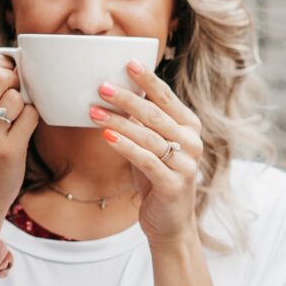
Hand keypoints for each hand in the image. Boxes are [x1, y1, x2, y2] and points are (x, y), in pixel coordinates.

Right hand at [0, 51, 39, 220]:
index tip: (11, 76)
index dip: (4, 64)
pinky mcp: (8, 150)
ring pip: (17, 96)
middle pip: (1, 74)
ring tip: (16, 118)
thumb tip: (10, 60)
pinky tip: (23, 130)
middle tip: (17, 96)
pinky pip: (31, 116)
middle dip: (16, 80)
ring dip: (24, 104)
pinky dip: (32, 119)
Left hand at [92, 60, 206, 246]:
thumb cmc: (158, 178)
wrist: (170, 223)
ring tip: (93, 111)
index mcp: (189, 127)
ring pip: (148, 135)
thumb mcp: (153, 146)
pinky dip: (124, 146)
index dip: (147, 79)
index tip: (127, 62)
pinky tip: (106, 136)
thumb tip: (118, 92)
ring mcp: (186, 164)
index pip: (167, 97)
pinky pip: (145, 160)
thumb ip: (144, 123)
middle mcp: (192, 142)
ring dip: (118, 121)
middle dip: (126, 98)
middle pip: (155, 114)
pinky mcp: (173, 184)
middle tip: (101, 86)